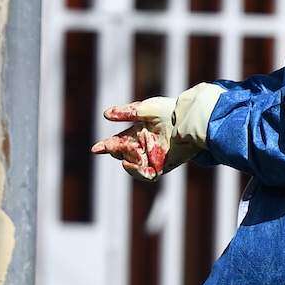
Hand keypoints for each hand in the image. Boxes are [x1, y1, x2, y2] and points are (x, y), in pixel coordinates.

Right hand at [91, 82, 221, 182]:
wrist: (189, 120)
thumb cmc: (169, 111)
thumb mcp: (145, 109)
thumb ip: (126, 113)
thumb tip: (105, 114)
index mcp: (138, 132)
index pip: (119, 141)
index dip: (106, 145)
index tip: (95, 149)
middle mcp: (144, 146)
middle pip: (123, 153)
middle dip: (114, 151)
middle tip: (111, 147)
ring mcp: (153, 157)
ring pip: (132, 165)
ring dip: (126, 161)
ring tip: (124, 155)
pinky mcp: (163, 165)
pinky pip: (147, 174)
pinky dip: (137, 171)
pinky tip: (129, 164)